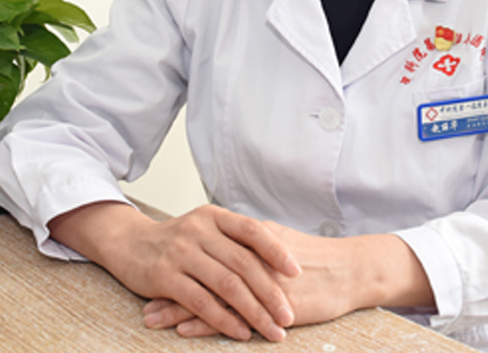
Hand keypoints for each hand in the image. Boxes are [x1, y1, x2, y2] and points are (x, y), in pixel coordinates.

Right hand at [49, 202, 300, 340]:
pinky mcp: (165, 277)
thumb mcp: (206, 228)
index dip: (276, 250)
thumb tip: (278, 257)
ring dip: (253, 311)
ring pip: (226, 285)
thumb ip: (234, 239)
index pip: (252, 230)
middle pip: (243, 262)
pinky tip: (241, 332)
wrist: (129, 242)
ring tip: (272, 329)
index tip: (297, 272)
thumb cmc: (177, 239)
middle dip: (270, 291)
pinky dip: (224, 319)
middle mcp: (199, 230)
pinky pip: (201, 302)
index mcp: (214, 216)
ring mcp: (181, 253)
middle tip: (289, 314)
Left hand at [143, 221, 434, 336]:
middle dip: (170, 288)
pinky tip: (185, 327)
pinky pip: (234, 312)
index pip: (207, 253)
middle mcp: (251, 257)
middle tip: (144, 303)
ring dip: (179, 307)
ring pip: (212, 292)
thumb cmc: (316, 261)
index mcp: (252, 240)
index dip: (180, 266)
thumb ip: (253, 247)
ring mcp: (261, 280)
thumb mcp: (280, 246)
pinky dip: (207, 320)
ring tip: (152, 319)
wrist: (350, 270)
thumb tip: (229, 250)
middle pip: (201, 272)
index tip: (155, 277)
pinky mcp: (273, 302)